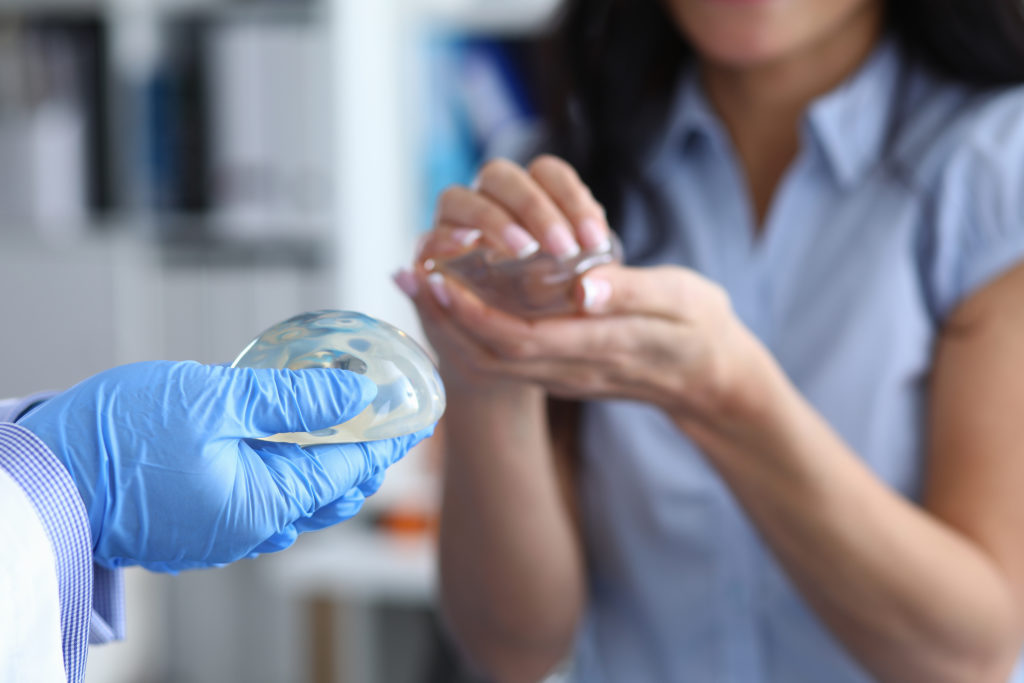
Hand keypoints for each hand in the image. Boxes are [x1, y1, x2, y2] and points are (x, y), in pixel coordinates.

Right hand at [17, 361, 432, 571]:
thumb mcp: (216, 401)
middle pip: (329, 491)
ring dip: (328, 465)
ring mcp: (223, 532)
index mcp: (264, 501)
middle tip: (388, 420)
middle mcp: (251, 527)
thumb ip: (293, 401)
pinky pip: (262, 503)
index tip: (418, 418)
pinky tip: (288, 447)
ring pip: (297, 500)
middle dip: (364, 456)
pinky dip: (289, 474)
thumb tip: (356, 398)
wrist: (40, 478)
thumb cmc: (119, 438)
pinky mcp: (198, 525)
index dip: (387, 442)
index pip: (348, 470)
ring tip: (347, 428)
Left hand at [396, 155, 778, 424]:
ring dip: (453, 328)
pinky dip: (474, 332)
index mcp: (601, 346)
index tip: (441, 278)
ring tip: (423, 286)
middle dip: (447, 320)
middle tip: (413, 276)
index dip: (473, 312)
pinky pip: (507, 358)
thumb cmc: (700, 330)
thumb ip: (632, 292)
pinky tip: (458, 302)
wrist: (711, 380)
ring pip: (494, 361)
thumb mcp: (682, 300)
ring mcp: (565, 375)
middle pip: (491, 355)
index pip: (519, 338)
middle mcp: (573, 368)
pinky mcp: (562, 371)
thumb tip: (583, 287)